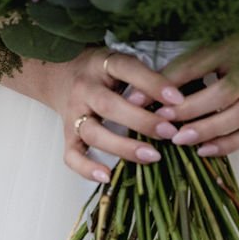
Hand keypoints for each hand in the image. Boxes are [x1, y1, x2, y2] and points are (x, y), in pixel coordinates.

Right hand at [29, 47, 188, 183]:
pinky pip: (71, 155)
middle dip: (142, 121)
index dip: (152, 83)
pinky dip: (86, 168)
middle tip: (169, 132)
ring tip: (153, 156)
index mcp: (102, 64)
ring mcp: (73, 113)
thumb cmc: (103, 71)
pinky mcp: (66, 134)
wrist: (60, 73)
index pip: (127, 69)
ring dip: (123, 147)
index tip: (177, 99)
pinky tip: (107, 177)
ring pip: (93, 132)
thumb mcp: (122, 62)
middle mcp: (84, 88)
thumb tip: (178, 98)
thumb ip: (145, 76)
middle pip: (109, 105)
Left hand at [139, 31, 238, 157]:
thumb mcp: (207, 48)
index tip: (141, 98)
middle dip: (191, 109)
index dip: (169, 82)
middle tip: (163, 121)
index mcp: (230, 47)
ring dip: (209, 129)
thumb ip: (177, 70)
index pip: (196, 64)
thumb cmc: (234, 49)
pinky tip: (204, 150)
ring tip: (181, 139)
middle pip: (222, 92)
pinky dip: (228, 144)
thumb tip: (137, 96)